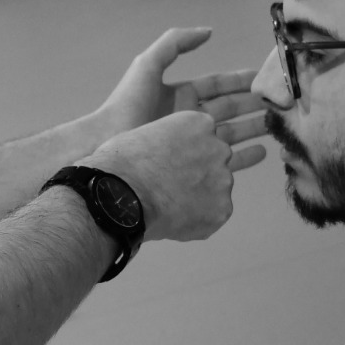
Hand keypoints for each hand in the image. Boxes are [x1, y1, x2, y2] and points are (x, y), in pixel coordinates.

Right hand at [90, 110, 245, 243]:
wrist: (121, 197)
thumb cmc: (122, 164)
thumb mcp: (145, 134)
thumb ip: (167, 143)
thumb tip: (166, 157)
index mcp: (200, 123)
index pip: (201, 137)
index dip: (183, 153)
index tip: (167, 164)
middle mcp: (219, 149)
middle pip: (213, 162)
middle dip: (196, 174)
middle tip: (169, 187)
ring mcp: (223, 181)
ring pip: (214, 190)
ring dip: (196, 198)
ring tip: (167, 206)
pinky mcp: (222, 210)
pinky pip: (212, 216)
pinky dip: (196, 221)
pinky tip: (172, 220)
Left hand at [97, 28, 270, 156]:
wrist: (108, 144)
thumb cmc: (127, 104)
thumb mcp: (149, 64)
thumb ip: (175, 42)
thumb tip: (209, 31)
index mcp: (181, 95)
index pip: (218, 85)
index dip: (241, 81)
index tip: (265, 78)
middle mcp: (189, 117)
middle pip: (230, 109)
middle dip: (254, 105)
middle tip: (281, 102)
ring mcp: (190, 142)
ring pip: (231, 133)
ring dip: (254, 128)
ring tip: (278, 125)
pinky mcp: (190, 164)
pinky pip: (222, 160)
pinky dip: (243, 156)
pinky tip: (263, 151)